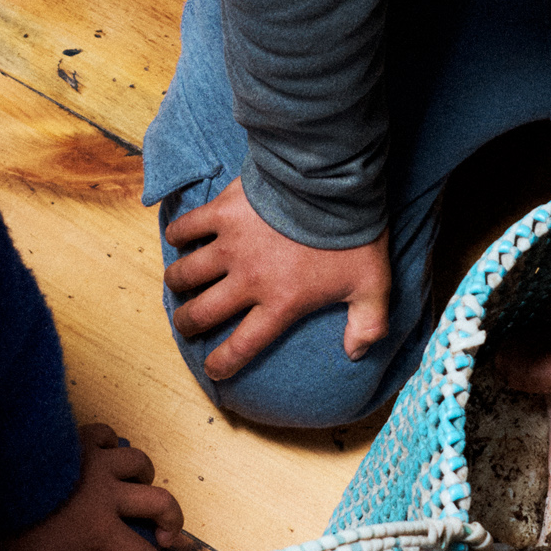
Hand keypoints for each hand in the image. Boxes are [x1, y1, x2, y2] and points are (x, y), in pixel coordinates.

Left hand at [4, 424, 186, 550]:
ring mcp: (98, 461)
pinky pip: (108, 435)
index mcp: (101, 526)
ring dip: (146, 478)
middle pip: (160, 503)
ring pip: (139, 463)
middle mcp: (110, 492)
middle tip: (166, 534)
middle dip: (173, 520)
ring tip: (138, 488)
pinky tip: (107, 453)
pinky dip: (113, 445)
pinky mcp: (81, 437)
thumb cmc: (14, 524)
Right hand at [162, 177, 391, 381]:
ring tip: (177, 285)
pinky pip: (187, 227)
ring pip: (187, 273)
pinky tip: (177, 239)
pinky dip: (178, 235)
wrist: (333, 181)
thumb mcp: (373, 285)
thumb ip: (368, 324)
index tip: (213, 369)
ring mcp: (231, 245)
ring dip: (178, 283)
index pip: (243, 345)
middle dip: (188, 324)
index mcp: (281, 302)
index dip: (222, 362)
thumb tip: (356, 354)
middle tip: (186, 325)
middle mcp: (248, 280)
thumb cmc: (354, 234)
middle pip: (203, 313)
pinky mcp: (223, 212)